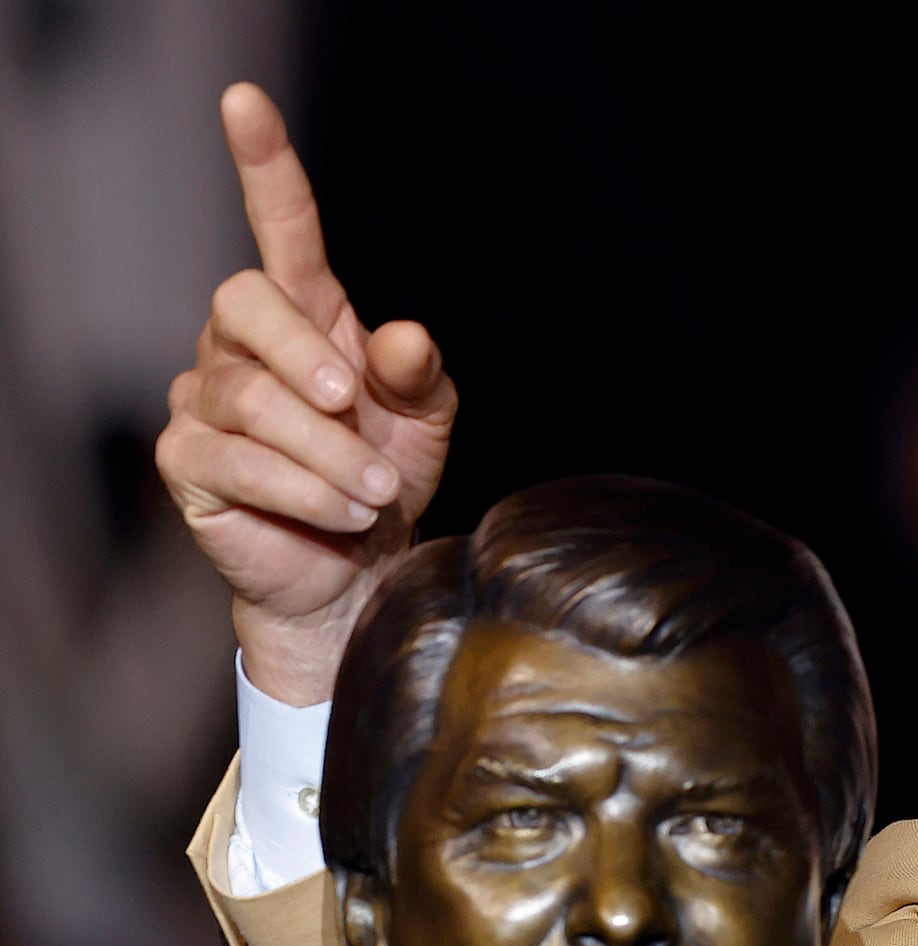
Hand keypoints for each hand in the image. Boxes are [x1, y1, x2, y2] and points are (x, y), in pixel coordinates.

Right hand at [155, 83, 455, 704]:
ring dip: (327, 450)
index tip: (246, 103)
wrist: (358, 569)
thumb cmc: (386, 476)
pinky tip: (343, 510)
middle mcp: (241, 345)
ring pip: (252, 399)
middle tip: (355, 405)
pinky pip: (237, 461)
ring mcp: (205, 400)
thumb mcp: (425, 422)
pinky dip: (303, 488)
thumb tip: (406, 335)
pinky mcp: (190, 461)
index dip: (264, 165)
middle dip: (307, 354)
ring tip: (376, 490)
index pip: (278, 226)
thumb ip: (419, 375)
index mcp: (305, 315)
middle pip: (245, 304)